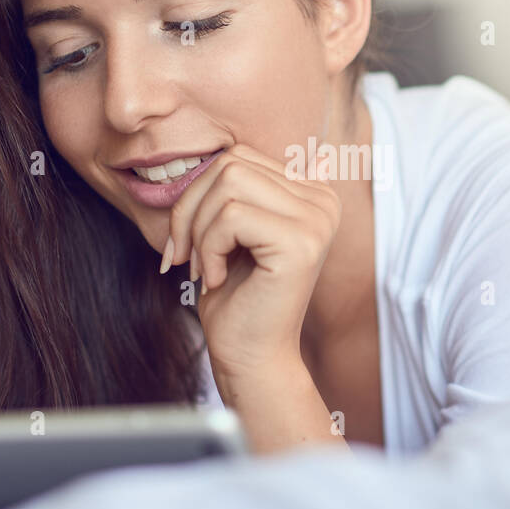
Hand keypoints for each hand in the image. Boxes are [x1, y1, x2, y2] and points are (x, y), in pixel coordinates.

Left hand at [164, 143, 341, 381]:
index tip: (190, 242)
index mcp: (312, 192)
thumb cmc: (237, 297)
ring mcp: (317, 220)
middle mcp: (323, 200)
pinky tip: (218, 278)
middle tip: (186, 255)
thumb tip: (277, 152)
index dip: (199, 195)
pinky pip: (230, 215)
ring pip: (227, 183)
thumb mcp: (233, 230)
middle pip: (231, 163)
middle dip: (191, 209)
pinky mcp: (301, 242)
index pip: (239, 156)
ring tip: (203, 267)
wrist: (251, 356)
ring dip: (199, 230)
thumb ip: (244, 189)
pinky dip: (208, 248)